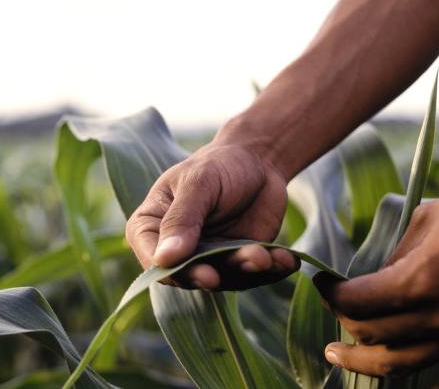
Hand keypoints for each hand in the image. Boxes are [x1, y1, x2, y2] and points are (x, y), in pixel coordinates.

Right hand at [125, 140, 299, 290]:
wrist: (259, 161)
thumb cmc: (218, 165)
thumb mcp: (198, 183)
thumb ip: (181, 219)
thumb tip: (164, 258)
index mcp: (152, 226)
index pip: (151, 257)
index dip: (170, 269)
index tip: (194, 270)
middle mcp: (177, 249)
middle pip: (185, 276)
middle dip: (205, 277)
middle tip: (218, 277)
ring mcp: (209, 258)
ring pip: (224, 278)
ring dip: (243, 270)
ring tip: (264, 256)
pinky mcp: (239, 262)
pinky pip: (254, 275)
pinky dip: (271, 269)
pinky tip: (287, 260)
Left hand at [314, 193, 438, 385]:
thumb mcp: (428, 220)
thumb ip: (395, 255)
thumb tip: (371, 279)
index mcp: (421, 280)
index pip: (355, 301)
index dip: (330, 292)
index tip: (321, 282)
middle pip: (370, 333)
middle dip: (341, 318)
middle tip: (330, 307)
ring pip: (399, 364)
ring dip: (361, 362)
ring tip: (338, 355)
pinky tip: (397, 387)